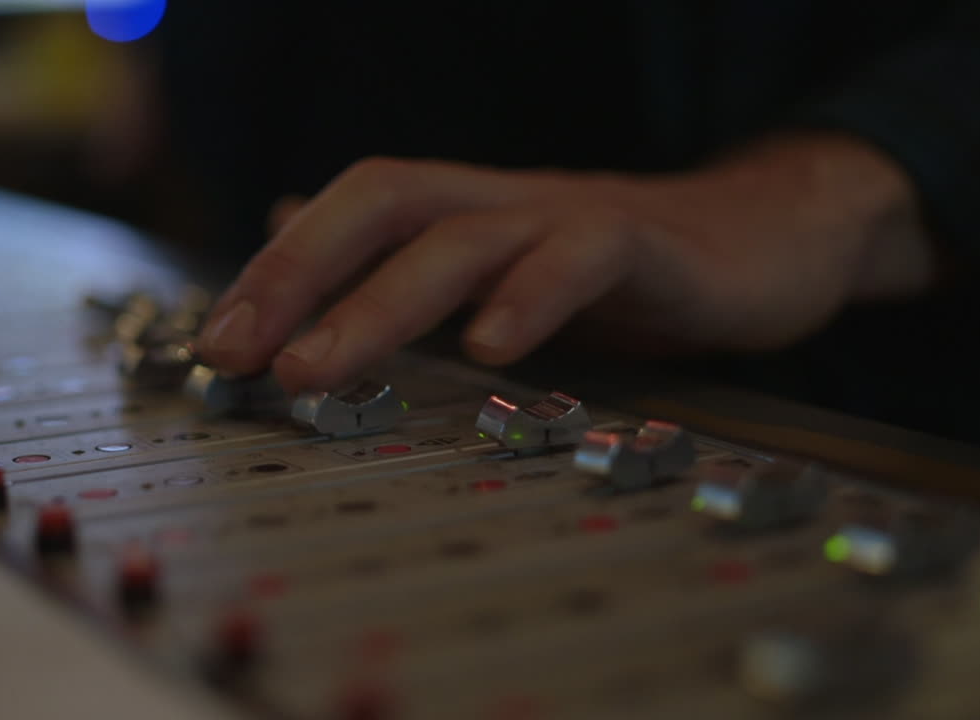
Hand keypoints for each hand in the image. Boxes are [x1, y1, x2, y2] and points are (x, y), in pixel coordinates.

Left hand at [197, 133, 933, 392]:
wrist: (764, 236)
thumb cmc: (619, 262)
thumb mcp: (498, 261)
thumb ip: (399, 254)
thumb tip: (286, 226)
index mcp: (466, 209)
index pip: (349, 211)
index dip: (277, 266)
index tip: (215, 341)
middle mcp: (505, 203)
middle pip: (384, 202)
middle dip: (298, 273)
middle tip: (236, 352)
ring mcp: (572, 218)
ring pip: (464, 239)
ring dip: (379, 303)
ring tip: (316, 368)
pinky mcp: (647, 245)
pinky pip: (584, 258)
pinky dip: (532, 299)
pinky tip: (492, 350)